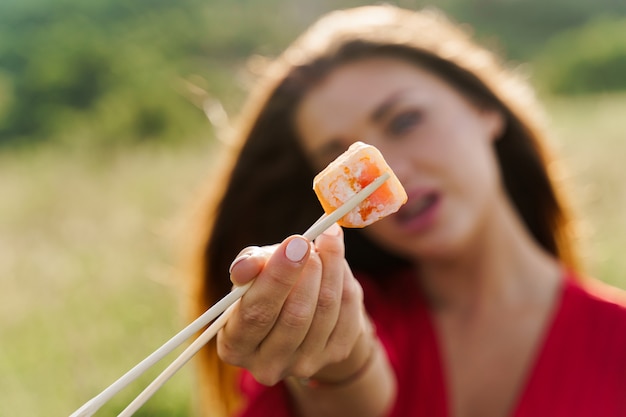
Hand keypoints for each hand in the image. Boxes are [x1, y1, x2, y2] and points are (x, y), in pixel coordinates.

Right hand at [218, 223, 369, 385]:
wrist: (301, 311)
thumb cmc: (267, 286)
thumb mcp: (252, 273)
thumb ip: (247, 265)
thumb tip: (247, 266)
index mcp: (235, 346)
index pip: (255, 313)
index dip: (276, 277)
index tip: (294, 243)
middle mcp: (267, 364)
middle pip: (295, 316)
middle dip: (306, 272)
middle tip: (309, 242)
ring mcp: (304, 363)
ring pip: (325, 310)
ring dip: (329, 268)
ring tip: (325, 241)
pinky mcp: (336, 354)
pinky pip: (348, 311)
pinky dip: (344, 278)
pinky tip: (336, 260)